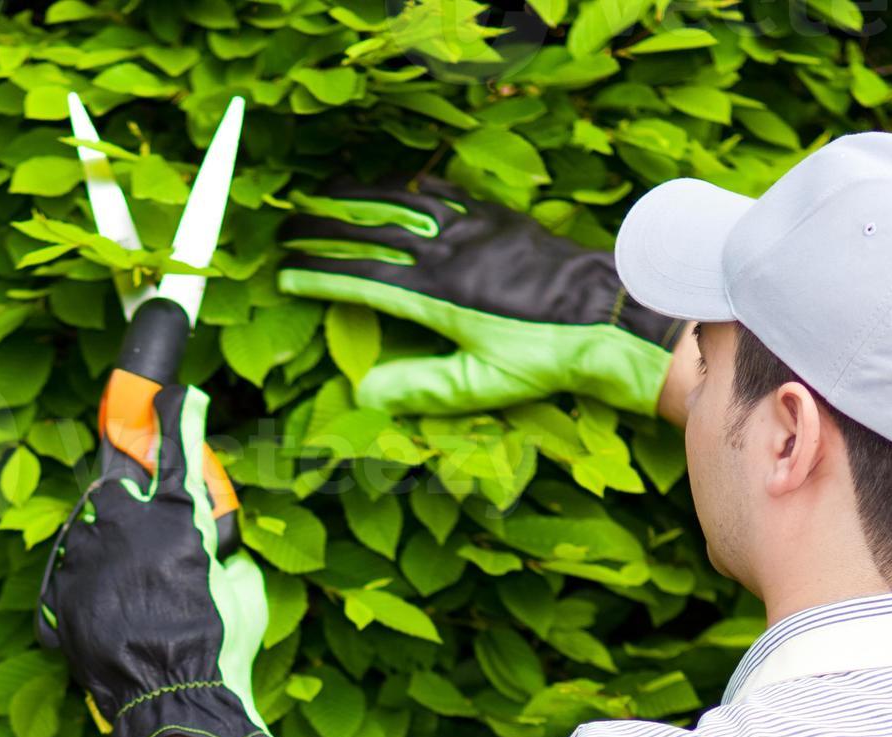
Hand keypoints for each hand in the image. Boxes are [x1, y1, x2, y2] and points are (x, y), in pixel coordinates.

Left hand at [37, 374, 274, 736]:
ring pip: (90, 533)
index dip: (179, 418)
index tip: (177, 393)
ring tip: (132, 592)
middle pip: (118, 492)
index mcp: (172, 517)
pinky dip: (90, 590)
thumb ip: (226, 558)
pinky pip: (73, 577)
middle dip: (132, 508)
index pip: (176, 452)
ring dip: (108, 550)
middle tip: (152, 546)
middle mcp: (122, 526)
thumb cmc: (215, 647)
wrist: (165, 700)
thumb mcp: (242, 593)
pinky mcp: (62, 595)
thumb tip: (222, 559)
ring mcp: (85, 559)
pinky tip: (112, 616)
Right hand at [277, 181, 688, 416]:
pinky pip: (443, 192)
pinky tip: (395, 185)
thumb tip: (363, 396)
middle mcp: (445, 252)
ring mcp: (472, 227)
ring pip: (401, 203)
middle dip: (322, 229)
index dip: (318, 274)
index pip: (360, 278)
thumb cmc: (544, 354)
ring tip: (323, 195)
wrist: (606, 309)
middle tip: (287, 229)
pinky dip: (410, 187)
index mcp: (435, 295)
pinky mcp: (497, 216)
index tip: (285, 274)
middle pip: (370, 232)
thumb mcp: (481, 384)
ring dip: (357, 198)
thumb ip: (421, 387)